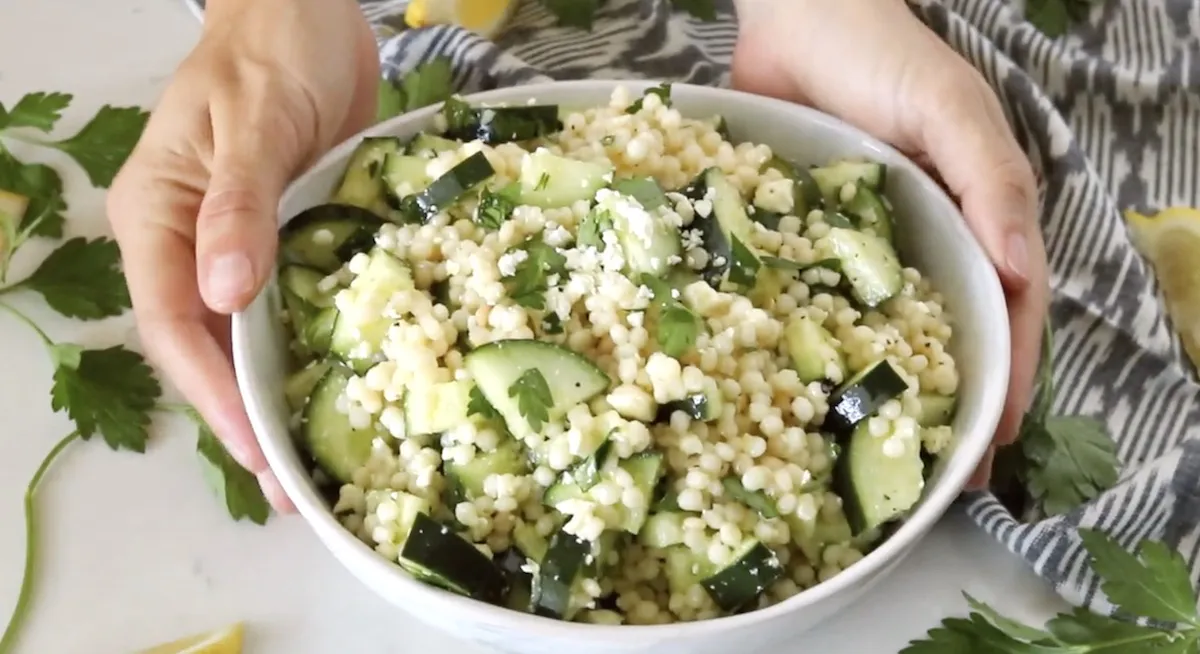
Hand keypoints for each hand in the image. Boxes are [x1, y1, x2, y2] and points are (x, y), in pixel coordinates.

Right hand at [106, 0, 380, 509]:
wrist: (310, 11)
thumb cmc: (270, 50)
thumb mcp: (253, 122)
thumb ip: (239, 204)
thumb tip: (225, 292)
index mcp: (158, 215)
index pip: (172, 320)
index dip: (210, 389)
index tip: (252, 442)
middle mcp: (191, 241)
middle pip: (205, 345)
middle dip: (240, 414)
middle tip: (286, 483)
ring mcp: (240, 244)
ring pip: (247, 336)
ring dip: (275, 395)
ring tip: (311, 461)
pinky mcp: (289, 239)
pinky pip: (294, 306)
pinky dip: (311, 350)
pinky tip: (342, 389)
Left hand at [731, 0, 1049, 488]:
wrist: (797, 14)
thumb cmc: (886, 55)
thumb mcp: (953, 112)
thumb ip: (994, 185)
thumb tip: (1024, 277)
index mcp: (976, 218)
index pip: (1005, 312)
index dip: (1006, 378)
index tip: (993, 443)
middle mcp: (924, 240)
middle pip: (945, 334)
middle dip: (946, 402)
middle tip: (936, 475)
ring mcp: (862, 244)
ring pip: (878, 330)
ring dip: (882, 388)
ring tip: (870, 454)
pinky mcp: (804, 238)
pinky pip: (812, 300)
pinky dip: (814, 345)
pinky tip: (798, 390)